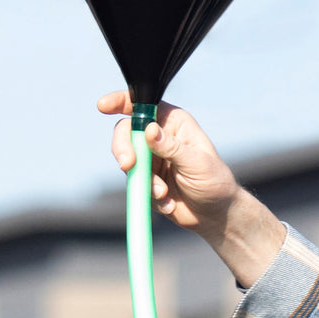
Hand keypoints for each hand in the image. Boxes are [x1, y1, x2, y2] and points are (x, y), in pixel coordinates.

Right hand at [98, 91, 284, 288]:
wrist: (214, 215)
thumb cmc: (214, 182)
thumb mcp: (196, 162)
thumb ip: (171, 147)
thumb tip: (148, 130)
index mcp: (173, 123)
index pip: (143, 105)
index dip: (121, 102)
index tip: (104, 107)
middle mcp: (159, 138)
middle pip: (126, 133)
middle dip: (124, 150)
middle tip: (128, 165)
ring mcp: (151, 159)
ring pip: (128, 162)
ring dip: (143, 181)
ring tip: (164, 194)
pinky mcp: (146, 180)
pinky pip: (134, 185)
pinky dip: (148, 196)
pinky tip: (168, 202)